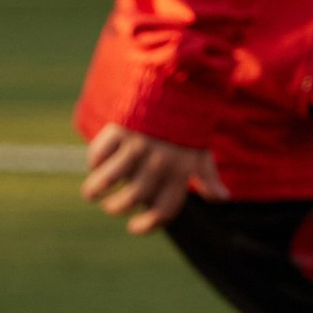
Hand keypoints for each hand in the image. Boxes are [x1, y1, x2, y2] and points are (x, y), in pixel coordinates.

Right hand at [80, 123, 214, 235]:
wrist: (176, 84)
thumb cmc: (187, 126)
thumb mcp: (200, 151)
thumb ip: (208, 178)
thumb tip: (222, 199)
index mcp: (179, 172)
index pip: (164, 209)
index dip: (147, 225)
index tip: (133, 227)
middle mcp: (159, 163)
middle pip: (132, 198)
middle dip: (116, 208)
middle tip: (111, 206)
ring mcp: (138, 146)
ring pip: (109, 179)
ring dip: (94, 190)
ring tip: (90, 193)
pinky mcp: (121, 130)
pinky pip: (100, 153)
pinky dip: (94, 162)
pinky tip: (95, 164)